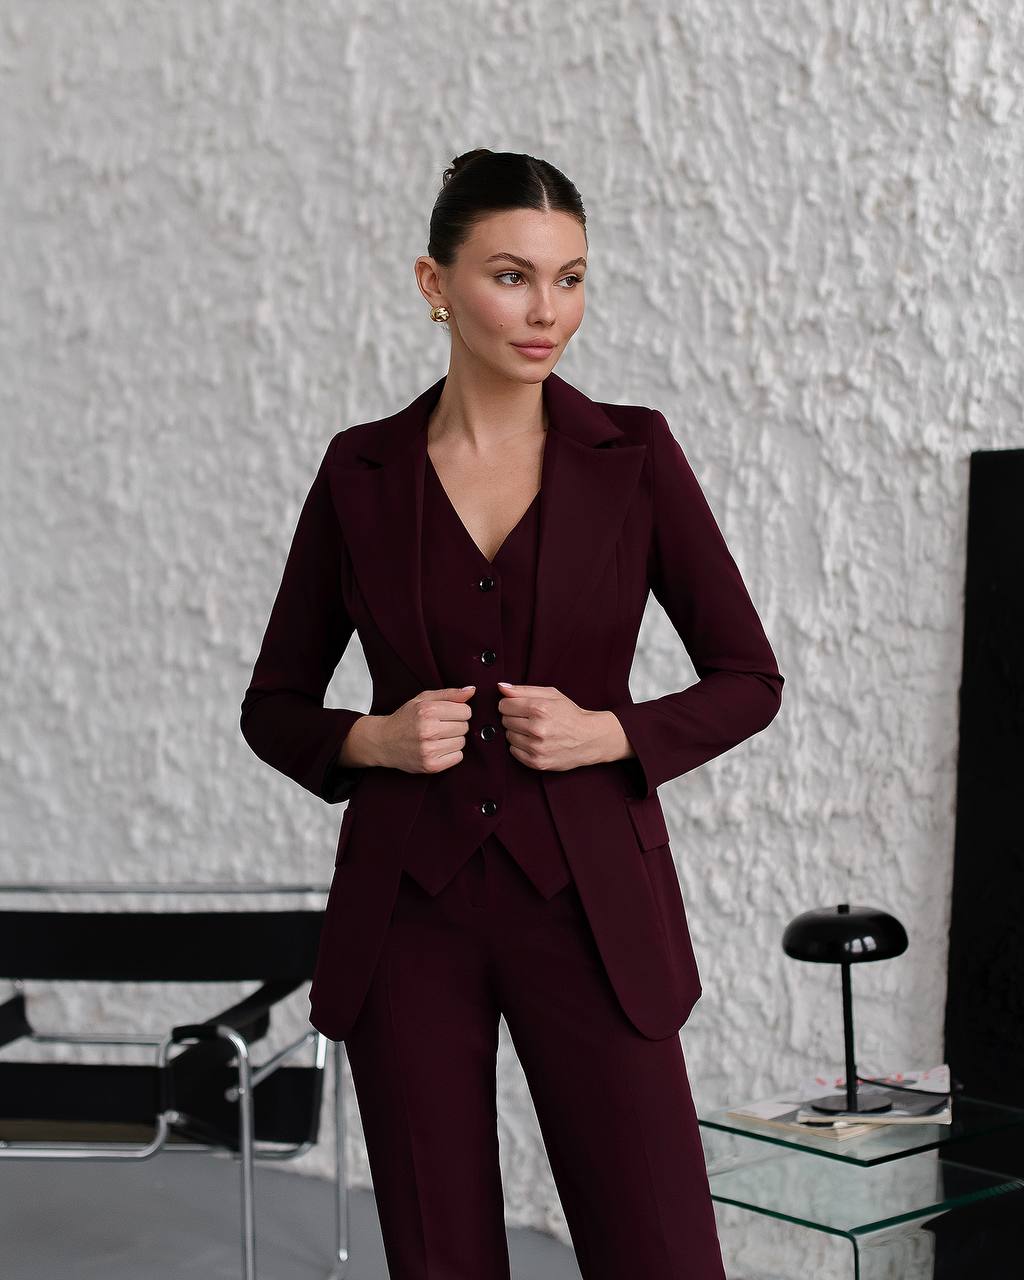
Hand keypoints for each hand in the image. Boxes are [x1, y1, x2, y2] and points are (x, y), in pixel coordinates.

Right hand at [376, 685, 475, 774]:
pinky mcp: (431, 765)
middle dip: (456, 725)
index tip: (447, 714)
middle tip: (440, 726)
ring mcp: (429, 750)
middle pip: (464, 727)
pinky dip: (451, 753)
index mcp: (427, 711)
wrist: (383, 741)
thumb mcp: (423, 699)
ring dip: (453, 739)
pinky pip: (458, 757)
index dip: (458, 712)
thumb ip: (449, 694)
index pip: (465, 711)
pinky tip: (438, 748)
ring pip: (462, 742)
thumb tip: (472, 690)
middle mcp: (428, 730)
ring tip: (437, 738)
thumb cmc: (405, 719)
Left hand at [496, 682, 620, 771]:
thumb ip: (523, 690)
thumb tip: (500, 687)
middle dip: (514, 718)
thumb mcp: (551, 695)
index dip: (510, 704)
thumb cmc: (570, 714)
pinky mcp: (537, 762)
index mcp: (540, 708)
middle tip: (530, 719)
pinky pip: (513, 751)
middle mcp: (537, 729)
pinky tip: (534, 742)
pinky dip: (520, 746)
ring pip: (508, 736)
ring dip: (517, 732)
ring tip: (534, 731)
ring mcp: (537, 747)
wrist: (590, 738)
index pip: (504, 705)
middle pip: (505, 720)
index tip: (518, 706)